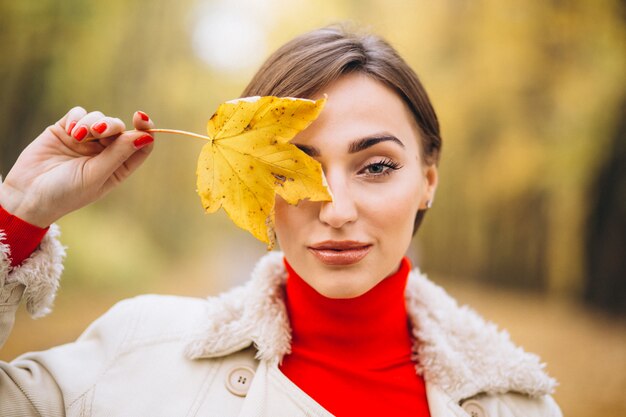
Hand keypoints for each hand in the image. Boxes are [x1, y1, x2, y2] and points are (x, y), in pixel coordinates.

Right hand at [0, 107, 154, 226]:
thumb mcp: (96, 175)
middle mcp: (105, 152)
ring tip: (79, 136)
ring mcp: (86, 140)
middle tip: (98, 130)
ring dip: (92, 122)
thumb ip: (119, 154)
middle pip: (120, 128)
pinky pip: (79, 114)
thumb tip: (146, 136)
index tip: (140, 118)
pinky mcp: (65, 130)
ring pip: (99, 118)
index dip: (145, 129)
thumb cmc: (66, 193)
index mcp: (119, 167)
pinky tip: (71, 130)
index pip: (141, 144)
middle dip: (111, 125)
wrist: (28, 195)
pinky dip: (77, 118)